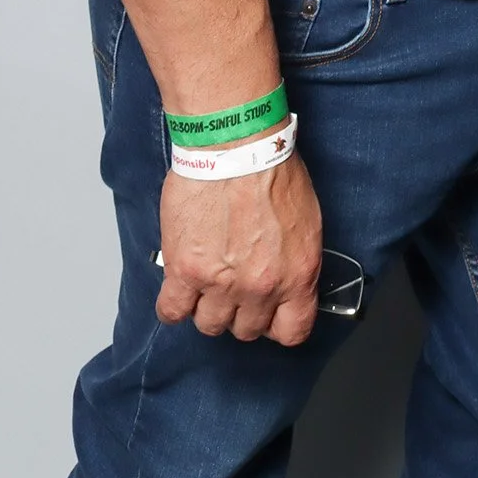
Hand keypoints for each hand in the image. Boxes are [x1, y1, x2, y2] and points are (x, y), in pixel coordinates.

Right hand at [156, 152, 322, 345]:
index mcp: (297, 274)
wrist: (236, 146)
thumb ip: (295, 260)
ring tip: (208, 282)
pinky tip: (180, 289)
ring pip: (210, 325)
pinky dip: (174, 305)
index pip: (292, 331)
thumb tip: (285, 277)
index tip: (271, 316)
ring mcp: (221, 284)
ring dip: (209, 308)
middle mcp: (261, 287)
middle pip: (247, 330)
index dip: (279, 325)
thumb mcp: (306, 220)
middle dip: (242, 311)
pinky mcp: (184, 273)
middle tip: (236, 286)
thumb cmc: (271, 168)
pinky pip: (172, 311)